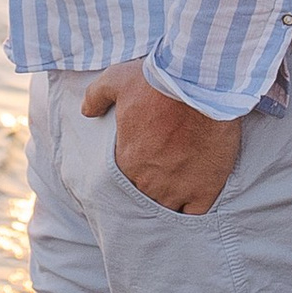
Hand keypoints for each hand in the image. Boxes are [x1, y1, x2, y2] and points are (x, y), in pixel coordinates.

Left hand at [79, 60, 242, 216]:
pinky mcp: (205, 188)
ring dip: (170, 199)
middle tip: (160, 173)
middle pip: (145, 195)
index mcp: (127, 160)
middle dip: (150, 186)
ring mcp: (178, 188)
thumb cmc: (158, 83)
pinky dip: (192, 209)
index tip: (142, 161)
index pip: (123, 180)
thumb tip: (86, 110)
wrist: (200, 87)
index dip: (132, 172)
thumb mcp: (117, 79)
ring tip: (176, 188)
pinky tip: (193, 200)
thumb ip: (96, 96)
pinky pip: (195, 213)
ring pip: (168, 208)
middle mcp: (149, 181)